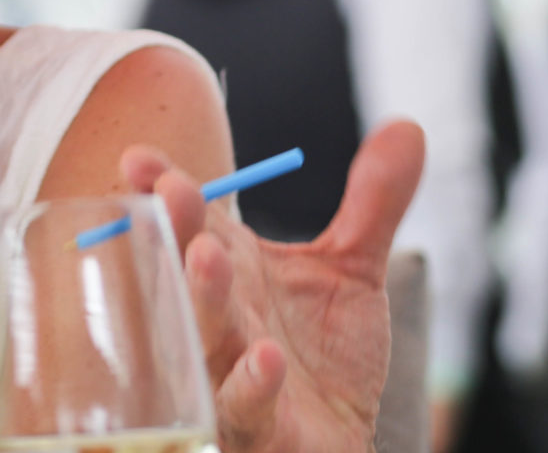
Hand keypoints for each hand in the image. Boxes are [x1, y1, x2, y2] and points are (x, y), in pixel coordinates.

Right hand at [123, 121, 425, 452]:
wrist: (338, 441)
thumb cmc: (324, 356)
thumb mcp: (354, 270)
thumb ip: (373, 203)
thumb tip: (407, 125)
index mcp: (232, 276)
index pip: (191, 225)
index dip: (166, 189)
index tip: (141, 156)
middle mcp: (219, 324)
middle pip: (188, 274)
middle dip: (177, 232)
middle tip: (172, 191)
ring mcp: (229, 379)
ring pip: (206, 341)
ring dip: (201, 300)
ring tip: (207, 257)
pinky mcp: (258, 432)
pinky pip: (245, 410)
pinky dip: (249, 386)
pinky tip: (264, 358)